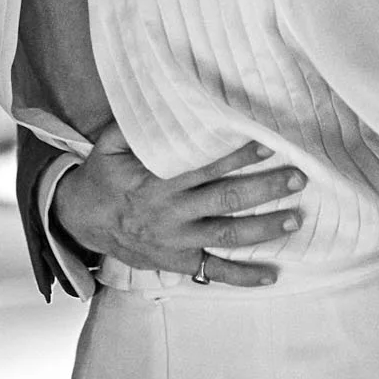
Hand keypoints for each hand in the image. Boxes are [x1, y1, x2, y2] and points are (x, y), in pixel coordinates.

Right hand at [55, 132, 305, 286]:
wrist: (81, 221)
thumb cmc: (105, 175)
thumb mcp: (110, 145)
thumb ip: (136, 126)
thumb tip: (167, 100)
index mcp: (156, 183)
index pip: (204, 168)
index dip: (236, 158)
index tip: (267, 146)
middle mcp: (170, 214)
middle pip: (224, 201)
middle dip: (263, 190)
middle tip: (297, 179)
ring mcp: (176, 242)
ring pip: (226, 236)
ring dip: (263, 229)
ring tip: (296, 220)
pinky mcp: (179, 262)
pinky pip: (214, 272)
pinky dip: (243, 277)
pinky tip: (272, 274)